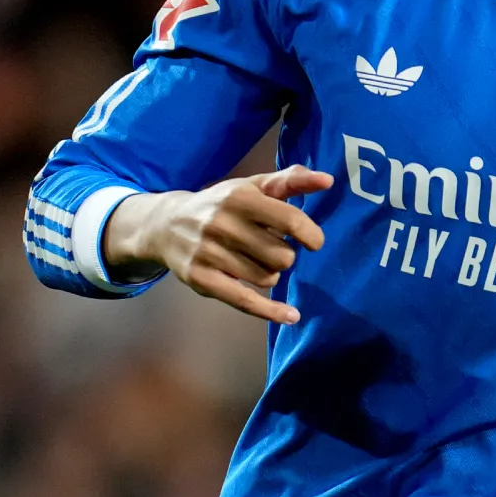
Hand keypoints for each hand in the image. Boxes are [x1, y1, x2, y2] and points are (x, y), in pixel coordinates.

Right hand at [102, 165, 331, 322]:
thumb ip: (291, 181)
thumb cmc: (222, 205)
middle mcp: (222, 224)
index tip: (314, 242)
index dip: (310, 234)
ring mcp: (209, 253)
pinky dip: (271, 311)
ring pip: (267, 278)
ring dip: (270, 273)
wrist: (167, 225)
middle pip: (282, 255)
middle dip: (285, 255)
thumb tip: (328, 181)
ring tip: (255, 261)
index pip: (289, 220)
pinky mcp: (201, 279)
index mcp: (240, 197)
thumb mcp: (252, 187)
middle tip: (271, 248)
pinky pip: (245, 301)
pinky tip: (292, 315)